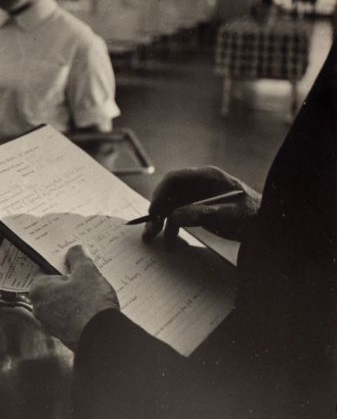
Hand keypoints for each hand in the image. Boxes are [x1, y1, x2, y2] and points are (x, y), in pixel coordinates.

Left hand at [30, 245, 118, 351]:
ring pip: (63, 300)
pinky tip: (94, 305)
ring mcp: (51, 323)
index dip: (60, 262)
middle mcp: (40, 307)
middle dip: (69, 279)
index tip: (71, 259)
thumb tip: (74, 251)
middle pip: (55, 285)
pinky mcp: (64, 333)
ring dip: (76, 294)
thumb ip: (78, 257)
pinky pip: (70, 314)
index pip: (45, 268)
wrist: (102, 339)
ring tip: (93, 289)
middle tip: (86, 273)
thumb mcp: (86, 272)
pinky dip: (80, 309)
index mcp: (38, 290)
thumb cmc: (90, 306)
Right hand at [143, 166, 260, 245]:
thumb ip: (201, 214)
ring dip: (160, 221)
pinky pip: (178, 215)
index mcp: (208, 177)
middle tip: (150, 228)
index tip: (154, 211)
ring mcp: (198, 196)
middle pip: (169, 192)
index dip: (160, 193)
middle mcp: (199, 184)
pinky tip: (169, 241)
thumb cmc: (254, 217)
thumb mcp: (229, 215)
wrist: (268, 228)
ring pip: (171, 205)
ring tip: (152, 238)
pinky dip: (171, 227)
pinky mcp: (199, 209)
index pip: (175, 179)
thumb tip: (173, 217)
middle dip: (157, 210)